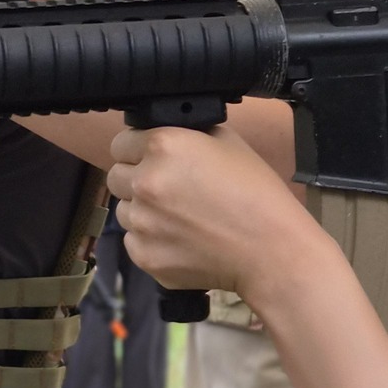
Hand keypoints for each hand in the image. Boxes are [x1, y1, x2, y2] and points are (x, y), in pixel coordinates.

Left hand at [107, 124, 318, 295]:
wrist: (272, 251)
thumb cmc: (256, 195)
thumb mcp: (227, 142)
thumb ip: (185, 134)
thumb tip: (159, 133)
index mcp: (163, 146)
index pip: (121, 142)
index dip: (138, 150)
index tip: (152, 159)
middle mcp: (144, 182)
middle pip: (115, 176)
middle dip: (137, 179)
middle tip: (169, 189)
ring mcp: (141, 222)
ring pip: (124, 210)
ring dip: (144, 211)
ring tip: (182, 217)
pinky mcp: (144, 255)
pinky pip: (134, 241)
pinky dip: (151, 240)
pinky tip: (183, 239)